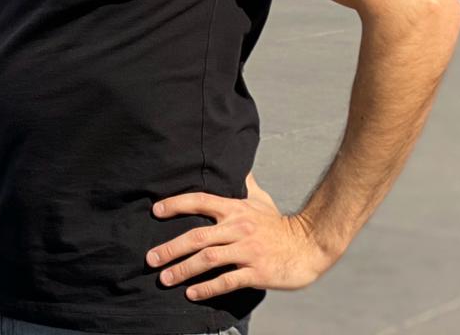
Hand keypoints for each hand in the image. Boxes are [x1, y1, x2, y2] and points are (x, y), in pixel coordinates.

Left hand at [146, 174, 334, 302]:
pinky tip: (191, 293)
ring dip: (183, 270)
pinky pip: (227, 281)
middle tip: (150, 259)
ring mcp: (247, 251)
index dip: (176, 204)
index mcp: (236, 209)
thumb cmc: (279, 225)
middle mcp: (239, 228)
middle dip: (170, 248)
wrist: (309, 246)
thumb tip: (237, 165)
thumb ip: (244, 184)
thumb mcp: (260, 200)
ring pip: (208, 259)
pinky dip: (207, 288)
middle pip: (197, 236)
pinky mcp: (257, 273)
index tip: (155, 211)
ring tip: (164, 278)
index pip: (200, 200)